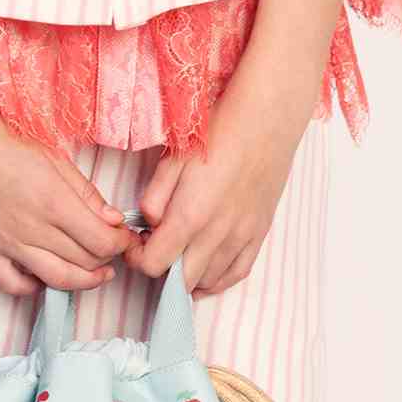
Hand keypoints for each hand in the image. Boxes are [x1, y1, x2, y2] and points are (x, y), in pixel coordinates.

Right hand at [0, 105, 138, 298]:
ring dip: (84, 281)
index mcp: (54, 202)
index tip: (125, 237)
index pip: (102, 240)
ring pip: (57, 279)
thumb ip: (87, 194)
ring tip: (96, 274)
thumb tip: (114, 221)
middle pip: (85, 261)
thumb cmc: (9, 149)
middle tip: (112, 249)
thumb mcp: (56, 161)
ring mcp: (7, 244)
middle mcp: (32, 228)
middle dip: (107, 258)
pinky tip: (46, 277)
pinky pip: (13, 285)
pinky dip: (34, 288)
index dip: (121, 243)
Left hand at [124, 76, 305, 295]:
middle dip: (160, 271)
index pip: (153, 264)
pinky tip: (205, 274)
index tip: (135, 243)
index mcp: (190, 215)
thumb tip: (148, 224)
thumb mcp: (174, 160)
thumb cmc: (219, 132)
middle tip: (155, 248)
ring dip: (187, 276)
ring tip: (178, 254)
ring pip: (208, 280)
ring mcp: (242, 237)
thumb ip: (154, 198)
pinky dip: (217, 280)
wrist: (267, 120)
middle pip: (180, 281)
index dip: (137, 258)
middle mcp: (217, 234)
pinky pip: (237, 273)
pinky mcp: (260, 233)